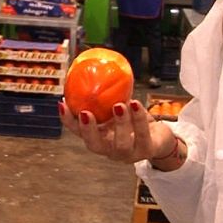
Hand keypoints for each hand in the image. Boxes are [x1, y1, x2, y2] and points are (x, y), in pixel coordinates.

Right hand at [59, 99, 175, 163]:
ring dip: (119, 123)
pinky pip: (142, 135)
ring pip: (120, 144)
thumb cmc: (135, 121)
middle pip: (94, 145)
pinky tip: (136, 104)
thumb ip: (107, 96)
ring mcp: (128, 154)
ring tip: (119, 105)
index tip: (62, 103)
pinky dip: (138, 119)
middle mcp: (110, 150)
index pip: (79, 132)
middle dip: (88, 130)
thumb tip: (94, 68)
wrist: (160, 137)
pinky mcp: (146, 151)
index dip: (68, 120)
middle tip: (86, 113)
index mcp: (100, 137)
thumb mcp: (119, 107)